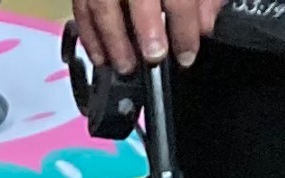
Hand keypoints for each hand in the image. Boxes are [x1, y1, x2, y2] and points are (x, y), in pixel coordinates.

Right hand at [71, 0, 220, 76]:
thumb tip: (204, 24)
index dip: (184, 25)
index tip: (187, 53)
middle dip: (145, 28)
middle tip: (154, 57)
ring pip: (101, 1)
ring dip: (112, 37)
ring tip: (126, 64)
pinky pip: (80, 3)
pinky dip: (88, 31)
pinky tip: (100, 53)